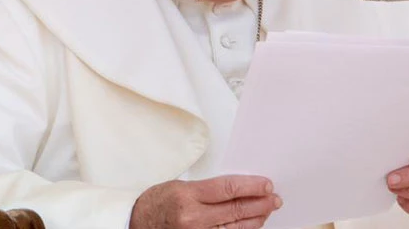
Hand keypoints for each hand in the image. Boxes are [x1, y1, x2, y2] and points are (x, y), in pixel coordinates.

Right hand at [129, 175, 281, 228]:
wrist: (134, 224)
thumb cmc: (157, 202)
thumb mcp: (180, 186)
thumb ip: (209, 189)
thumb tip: (240, 188)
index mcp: (187, 196)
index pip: (228, 189)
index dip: (252, 186)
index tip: (267, 184)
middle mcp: (192, 218)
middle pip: (236, 210)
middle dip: (260, 203)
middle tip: (275, 198)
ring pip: (235, 228)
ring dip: (256, 219)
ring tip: (268, 211)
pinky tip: (252, 226)